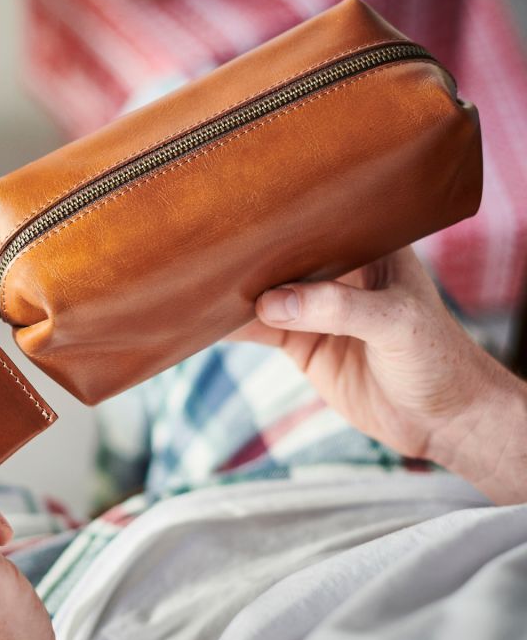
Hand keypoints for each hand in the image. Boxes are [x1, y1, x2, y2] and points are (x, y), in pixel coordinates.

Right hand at [228, 247, 526, 503]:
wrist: (444, 421)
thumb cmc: (437, 359)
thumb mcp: (396, 323)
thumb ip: (337, 308)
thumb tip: (271, 303)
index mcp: (367, 249)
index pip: (316, 227)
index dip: (280, 221)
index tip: (240, 218)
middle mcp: (337, 273)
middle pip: (282, 258)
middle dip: (247, 255)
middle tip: (205, 249)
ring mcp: (316, 309)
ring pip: (264, 294)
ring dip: (234, 293)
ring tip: (195, 284)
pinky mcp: (302, 343)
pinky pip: (260, 331)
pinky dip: (233, 328)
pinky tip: (205, 323)